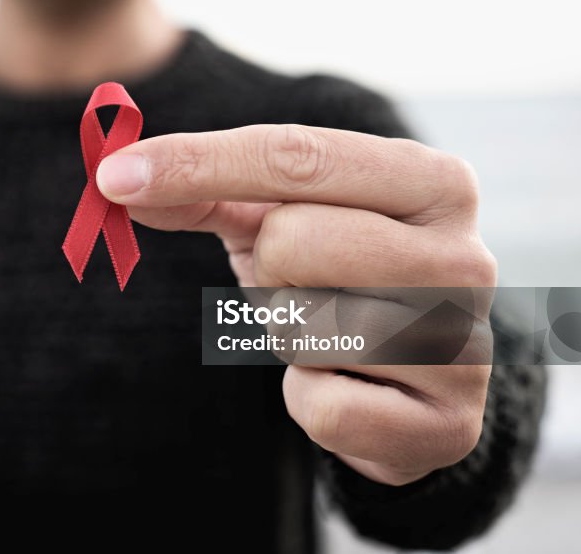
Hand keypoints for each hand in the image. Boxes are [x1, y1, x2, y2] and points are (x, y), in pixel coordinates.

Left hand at [96, 123, 494, 485]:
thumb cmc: (342, 275)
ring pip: (301, 325)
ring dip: (290, 333)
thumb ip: (206, 190)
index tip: (114, 176)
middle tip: (303, 282)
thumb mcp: (279, 217)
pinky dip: (308, 398)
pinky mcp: (447, 424)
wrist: (414, 375)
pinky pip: (318, 405)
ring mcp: (466, 343)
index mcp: (433, 181)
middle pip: (291, 240)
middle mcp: (465, 255)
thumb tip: (119, 181)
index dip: (196, 162)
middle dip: (270, 268)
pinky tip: (346, 386)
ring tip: (332, 332)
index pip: (296, 155)